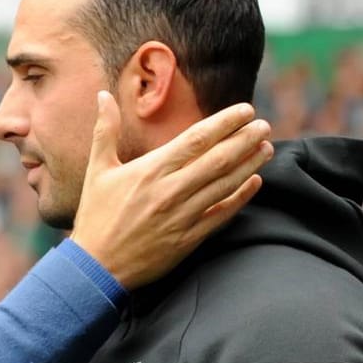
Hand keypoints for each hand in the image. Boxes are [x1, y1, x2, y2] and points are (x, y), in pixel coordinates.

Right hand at [70, 92, 271, 289]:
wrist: (97, 268)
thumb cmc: (96, 217)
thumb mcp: (97, 170)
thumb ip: (105, 130)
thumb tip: (103, 94)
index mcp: (150, 170)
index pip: (196, 139)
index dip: (225, 123)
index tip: (245, 110)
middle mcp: (170, 191)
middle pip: (218, 159)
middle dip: (245, 139)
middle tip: (264, 125)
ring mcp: (181, 216)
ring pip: (225, 185)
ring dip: (249, 165)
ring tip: (266, 148)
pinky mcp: (188, 239)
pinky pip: (221, 214)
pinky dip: (241, 198)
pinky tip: (255, 183)